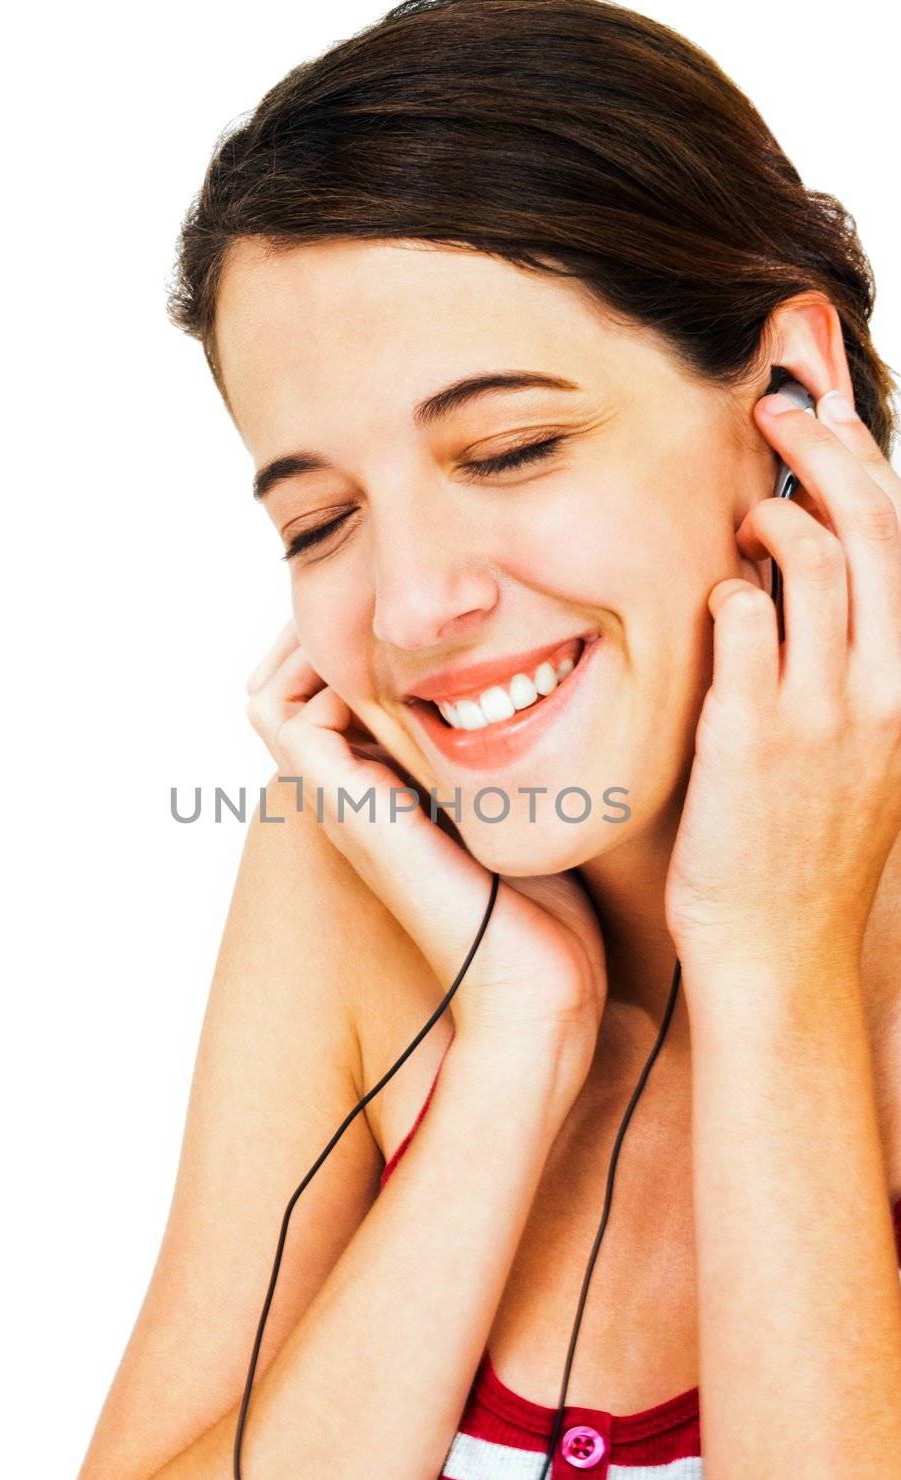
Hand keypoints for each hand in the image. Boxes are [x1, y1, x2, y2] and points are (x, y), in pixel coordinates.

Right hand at [245, 620, 606, 1090]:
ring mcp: (333, 800)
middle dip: (325, 623)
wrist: (534, 981)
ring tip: (377, 602)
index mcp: (378, 790)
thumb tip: (550, 682)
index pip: (328, 689)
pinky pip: (283, 711)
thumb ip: (514, 753)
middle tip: (382, 582)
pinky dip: (317, 667)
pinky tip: (388, 652)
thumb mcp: (527, 804)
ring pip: (273, 689)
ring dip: (314, 637)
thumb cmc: (547, 903)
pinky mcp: (340, 803)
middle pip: (285, 681)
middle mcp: (343, 793)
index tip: (408, 599)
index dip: (353, 635)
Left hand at [665, 387, 900, 975]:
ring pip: (816, 562)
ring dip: (768, 520)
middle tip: (774, 413)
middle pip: (872, 528)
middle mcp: (883, 691)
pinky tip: (712, 600)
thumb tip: (816, 582)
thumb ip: (853, 671)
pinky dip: (725, 592)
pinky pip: (741, 622)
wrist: (776, 950)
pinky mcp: (752, 736)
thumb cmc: (804, 852)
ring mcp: (820, 713)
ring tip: (740, 525)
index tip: (828, 415)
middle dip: (823, 448)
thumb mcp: (863, 757)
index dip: (866, 462)